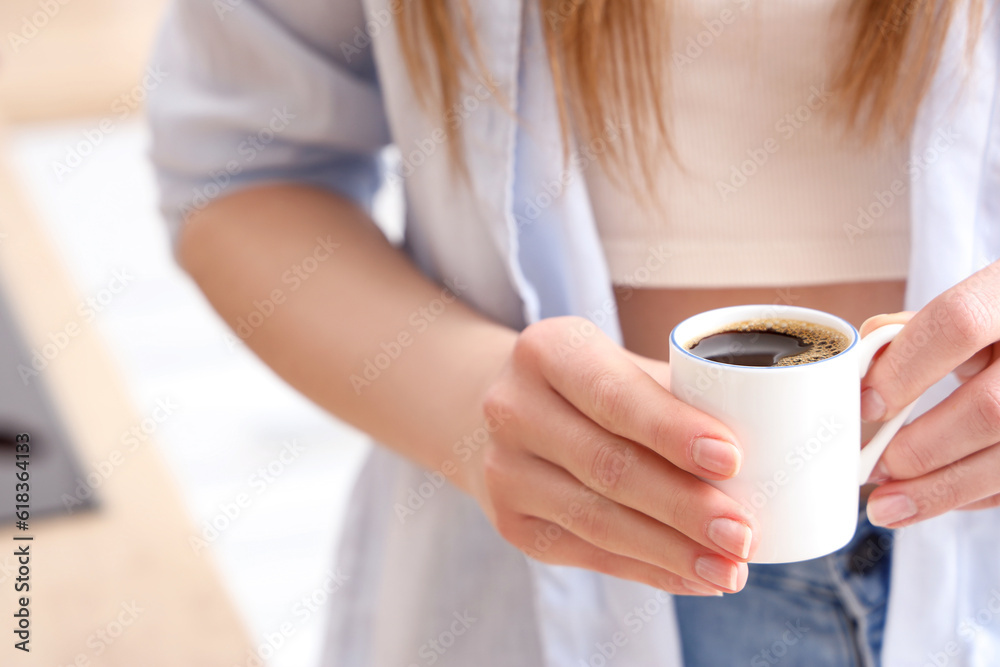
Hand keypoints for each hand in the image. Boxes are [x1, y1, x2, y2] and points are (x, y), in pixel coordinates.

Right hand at [470, 316, 758, 595]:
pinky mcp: (512, 522)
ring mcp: (503, 470)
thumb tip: (774, 448)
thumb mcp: (624, 366)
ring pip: (596, 519)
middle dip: (682, 506)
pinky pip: (588, 554)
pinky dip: (649, 570)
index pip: (613, 396)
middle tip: (744, 534)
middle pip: (607, 466)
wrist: (506, 413)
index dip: (671, 430)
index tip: (732, 459)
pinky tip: (694, 577)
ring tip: (731, 569)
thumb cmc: (593, 387)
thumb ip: (680, 396)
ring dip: (671, 551)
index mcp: (547, 351)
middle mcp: (512, 408)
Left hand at [860, 260, 999, 527]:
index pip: (958, 323)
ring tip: (889, 503)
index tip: (864, 406)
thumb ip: (911, 332)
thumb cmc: (999, 320)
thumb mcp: (964, 306)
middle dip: (921, 449)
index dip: (905, 369)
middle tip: (874, 469)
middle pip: (989, 408)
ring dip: (941, 491)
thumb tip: (858, 373)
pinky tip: (935, 496)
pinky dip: (969, 495)